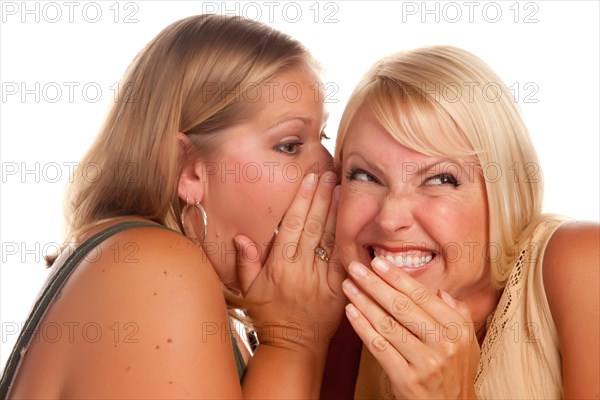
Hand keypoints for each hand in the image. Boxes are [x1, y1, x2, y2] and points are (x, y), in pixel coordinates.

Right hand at [234, 172, 345, 351]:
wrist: (294, 346)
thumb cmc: (269, 316)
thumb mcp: (249, 291)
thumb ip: (246, 262)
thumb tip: (242, 237)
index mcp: (280, 266)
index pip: (292, 225)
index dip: (302, 200)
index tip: (309, 179)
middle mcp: (302, 269)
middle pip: (313, 225)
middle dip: (321, 197)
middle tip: (329, 174)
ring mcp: (322, 278)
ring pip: (330, 238)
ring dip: (336, 211)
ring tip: (341, 188)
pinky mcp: (339, 288)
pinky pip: (344, 260)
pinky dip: (348, 239)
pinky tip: (352, 221)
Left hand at [343, 257, 479, 398]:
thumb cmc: (456, 372)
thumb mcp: (467, 341)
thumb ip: (457, 313)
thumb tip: (439, 291)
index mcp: (457, 328)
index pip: (422, 296)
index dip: (397, 277)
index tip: (378, 262)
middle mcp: (443, 343)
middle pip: (401, 306)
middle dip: (375, 284)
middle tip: (355, 268)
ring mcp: (425, 362)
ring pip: (387, 324)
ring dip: (364, 302)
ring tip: (349, 286)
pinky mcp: (406, 379)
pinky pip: (379, 347)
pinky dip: (362, 327)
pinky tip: (351, 312)